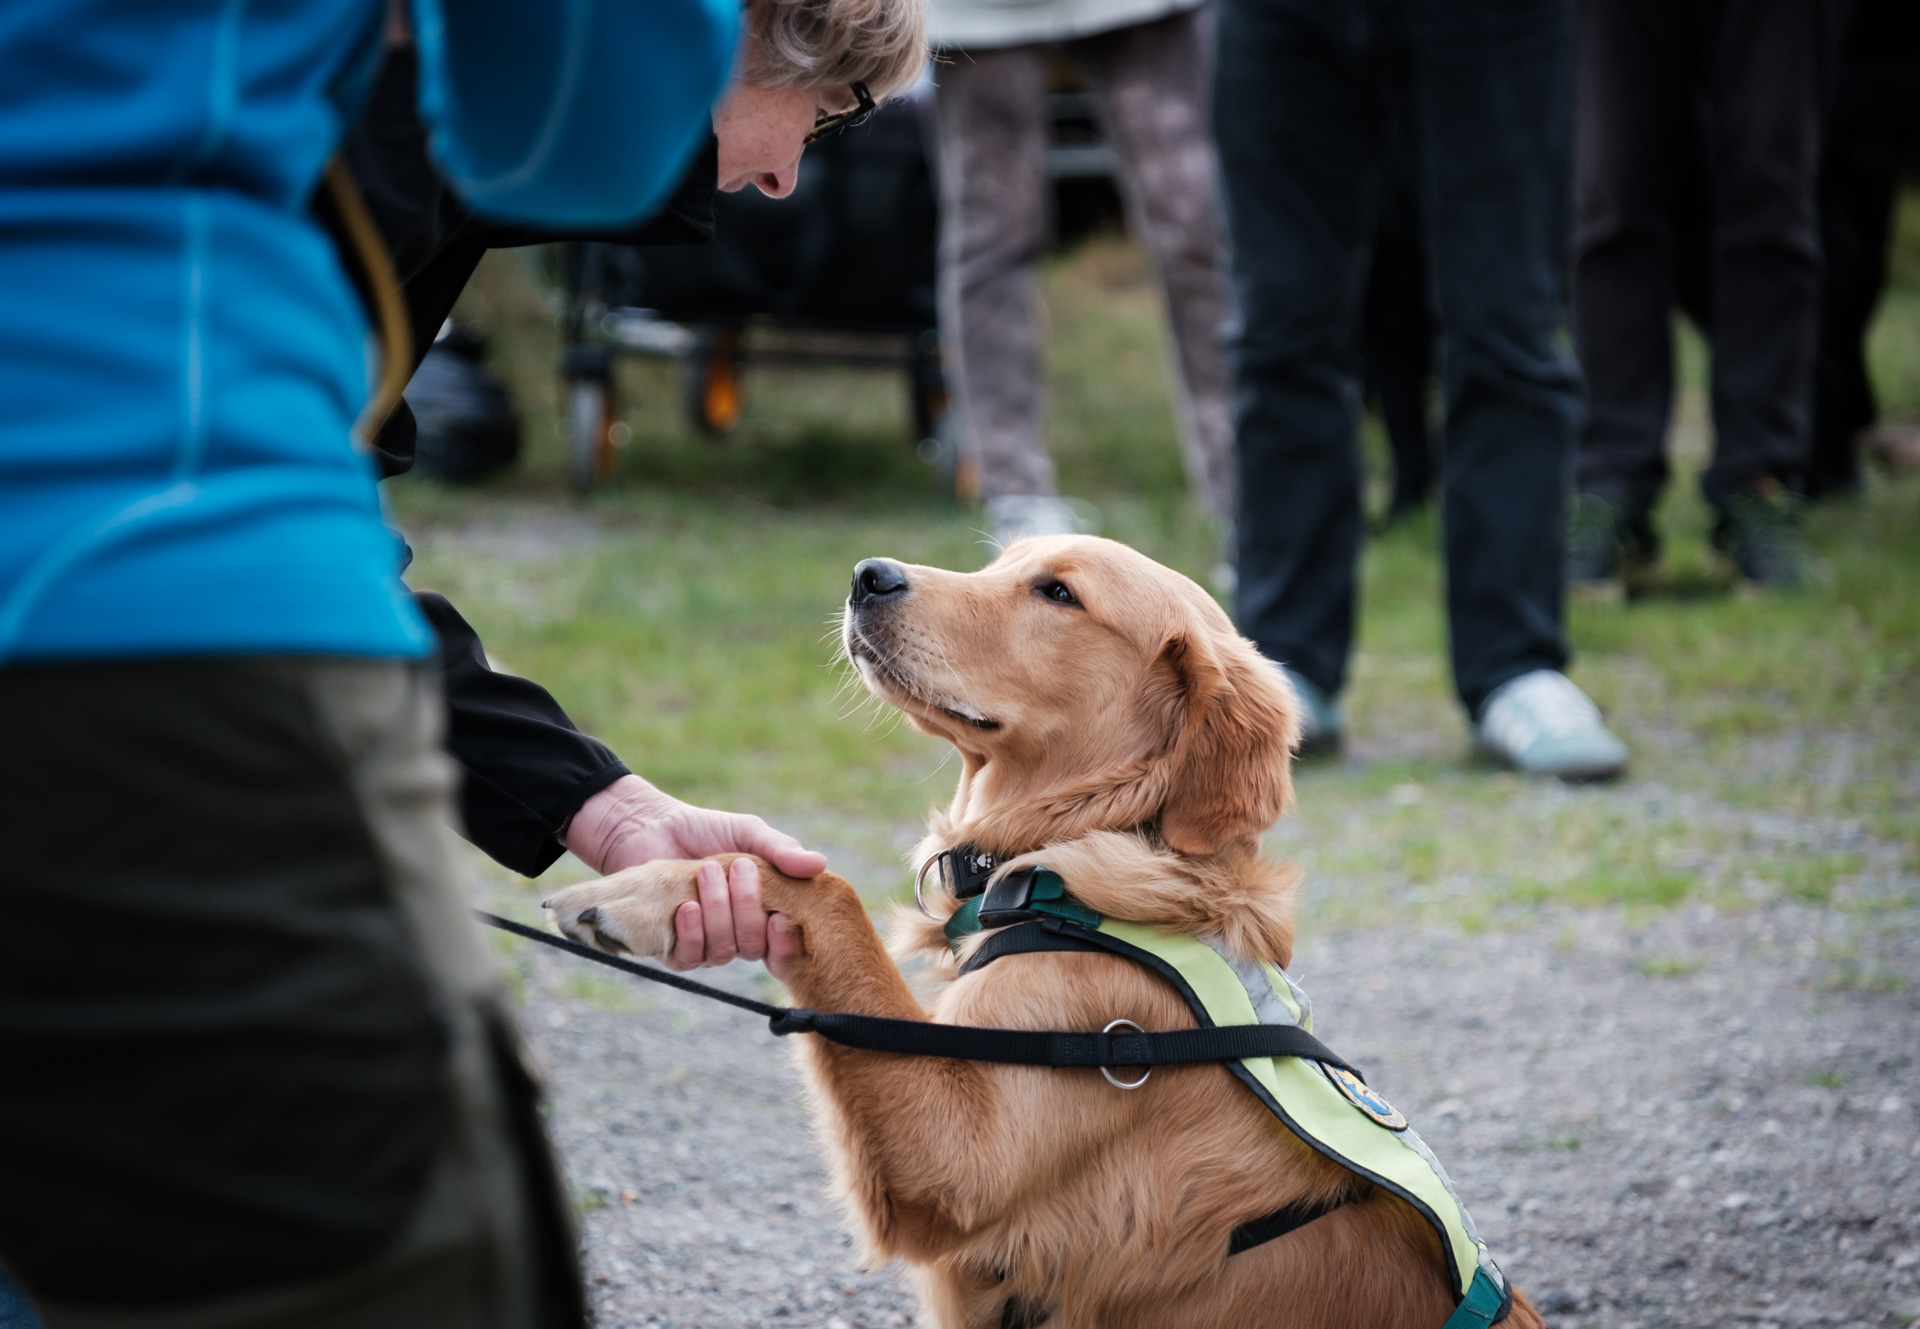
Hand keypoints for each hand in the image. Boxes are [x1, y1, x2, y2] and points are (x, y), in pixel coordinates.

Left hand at [562, 775, 820, 975]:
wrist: (651, 826)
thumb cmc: (704, 829)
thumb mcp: (747, 833)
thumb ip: (780, 850)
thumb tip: (820, 864)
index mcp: (761, 913)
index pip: (782, 946)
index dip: (785, 944)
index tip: (781, 920)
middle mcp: (736, 934)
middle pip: (753, 946)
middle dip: (747, 908)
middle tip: (737, 866)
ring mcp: (704, 943)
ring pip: (722, 951)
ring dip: (718, 913)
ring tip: (707, 872)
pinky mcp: (671, 946)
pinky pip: (689, 957)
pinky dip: (692, 933)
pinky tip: (687, 907)